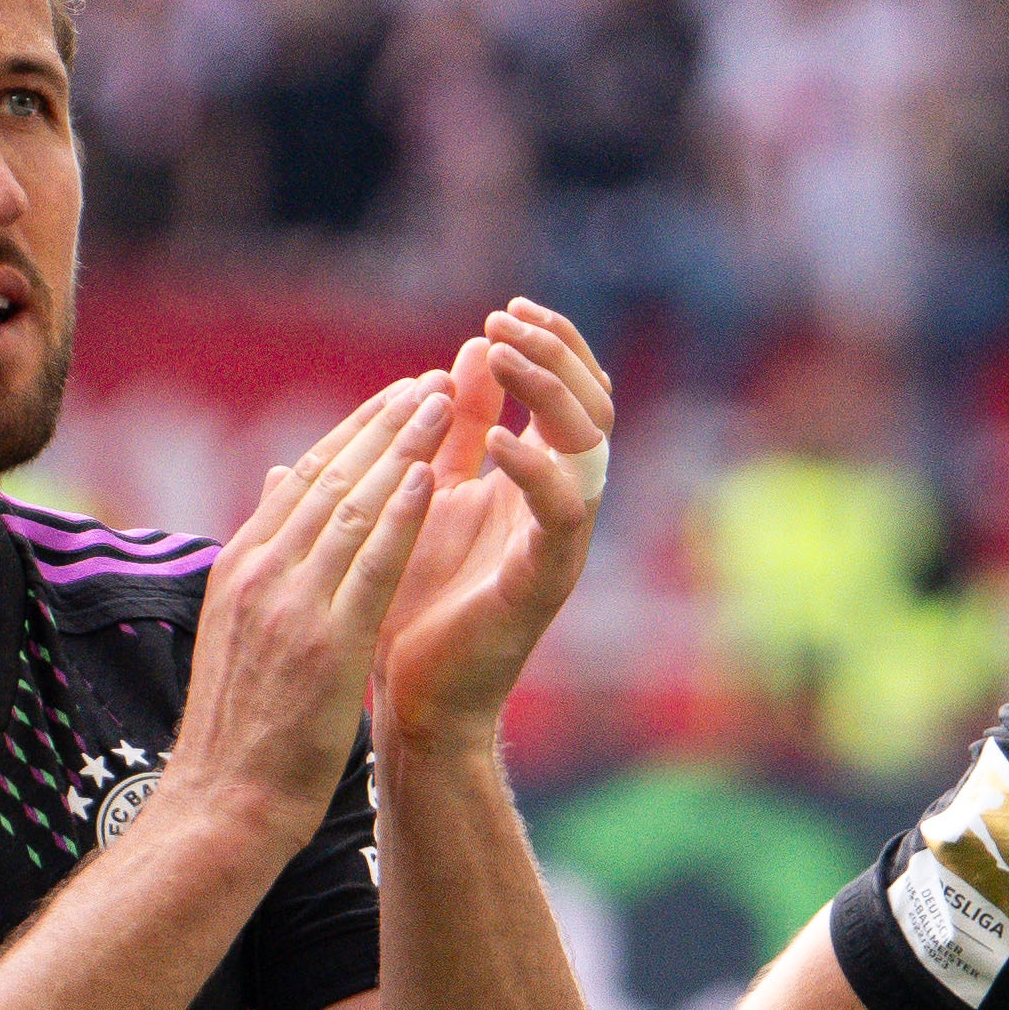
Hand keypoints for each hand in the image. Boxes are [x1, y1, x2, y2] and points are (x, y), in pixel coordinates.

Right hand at [165, 381, 450, 831]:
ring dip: (402, 448)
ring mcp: (290, 604)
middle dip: (384, 423)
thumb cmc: (240, 726)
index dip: (354, 432)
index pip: (303, 479)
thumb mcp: (240, 626)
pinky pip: (370, 563)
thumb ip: (264, 553)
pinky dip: (401, 514)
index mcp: (241, 565)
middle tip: (430, 380)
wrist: (223, 802)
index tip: (396, 397)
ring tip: (444, 405)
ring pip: (353, 505)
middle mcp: (260, 571)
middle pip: (330, 476)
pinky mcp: (324, 642)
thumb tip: (278, 481)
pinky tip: (432, 475)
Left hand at [376, 297, 613, 744]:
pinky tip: (497, 444)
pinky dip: (537, 471)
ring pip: (591, 447)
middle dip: (555, 354)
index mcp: (534, 479)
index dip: (548, 344)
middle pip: (595, 405)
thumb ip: (453, 429)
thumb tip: (472, 350)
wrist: (413, 697)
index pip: (570, 391)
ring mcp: (560, 541)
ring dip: (550, 392)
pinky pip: (564, 514)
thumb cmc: (415, 600)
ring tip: (504, 357)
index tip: (502, 311)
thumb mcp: (428, 492)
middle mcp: (560, 503)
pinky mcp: (547, 580)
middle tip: (505, 323)